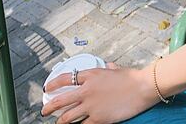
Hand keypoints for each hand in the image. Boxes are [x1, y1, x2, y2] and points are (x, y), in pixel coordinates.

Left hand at [40, 61, 160, 123]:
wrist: (142, 87)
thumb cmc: (132, 78)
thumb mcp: (117, 70)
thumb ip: (110, 69)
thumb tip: (109, 67)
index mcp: (91, 75)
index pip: (66, 78)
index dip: (53, 84)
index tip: (47, 88)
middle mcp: (87, 90)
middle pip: (61, 100)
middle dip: (49, 107)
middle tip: (44, 111)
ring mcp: (91, 105)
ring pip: (67, 117)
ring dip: (60, 121)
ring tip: (58, 123)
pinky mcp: (97, 118)